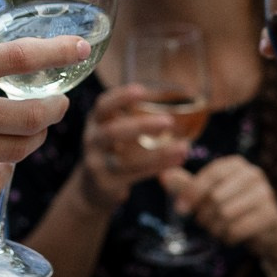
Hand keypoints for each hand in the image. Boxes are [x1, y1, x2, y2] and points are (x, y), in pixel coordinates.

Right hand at [0, 17, 93, 197]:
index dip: (58, 52)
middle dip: (55, 106)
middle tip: (57, 98)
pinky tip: (0, 162)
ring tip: (33, 125)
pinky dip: (2, 174)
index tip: (81, 48)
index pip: (16, 58)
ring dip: (35, 138)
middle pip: (29, 114)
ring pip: (14, 150)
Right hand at [75, 83, 189, 212]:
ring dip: (157, 154)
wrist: (92, 186)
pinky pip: (135, 175)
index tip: (141, 90)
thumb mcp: (114, 128)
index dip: (120, 97)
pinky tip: (178, 159)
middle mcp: (92, 140)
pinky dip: (159, 167)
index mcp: (96, 121)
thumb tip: (174, 95)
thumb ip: (133, 115)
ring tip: (183, 147)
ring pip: (125, 161)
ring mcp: (97, 164)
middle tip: (168, 122)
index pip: (103, 105)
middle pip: (112, 132)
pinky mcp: (107, 183)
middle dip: (140, 126)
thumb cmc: (112, 148)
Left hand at [163, 154, 276, 265]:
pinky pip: (237, 229)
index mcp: (236, 164)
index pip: (210, 174)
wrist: (269, 230)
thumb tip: (163, 175)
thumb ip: (188, 186)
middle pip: (216, 196)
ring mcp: (264, 193)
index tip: (180, 209)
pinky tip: (230, 236)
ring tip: (217, 229)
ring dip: (215, 227)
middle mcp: (253, 173)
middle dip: (204, 214)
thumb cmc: (234, 207)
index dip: (192, 192)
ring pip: (225, 214)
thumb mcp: (210, 193)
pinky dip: (228, 237)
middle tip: (205, 222)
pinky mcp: (270, 214)